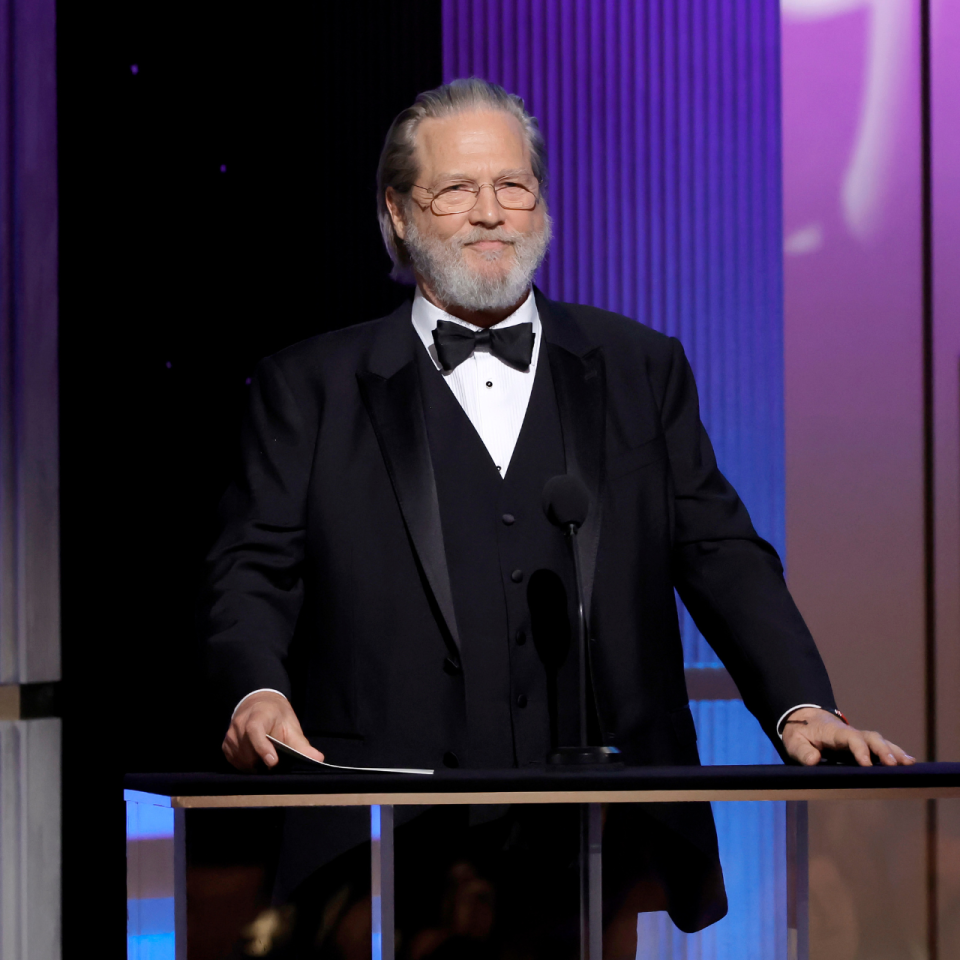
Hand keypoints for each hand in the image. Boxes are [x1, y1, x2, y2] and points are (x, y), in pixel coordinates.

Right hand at [222, 691, 324, 771]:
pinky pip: (234, 761)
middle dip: (262, 761)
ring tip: (267, 760)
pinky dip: (246, 765)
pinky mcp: (226, 744)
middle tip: (276, 763)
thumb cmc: (277, 716)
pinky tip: (256, 760)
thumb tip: (318, 758)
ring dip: (255, 765)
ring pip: (241, 759)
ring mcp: (231, 734)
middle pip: (248, 750)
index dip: (262, 747)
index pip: (255, 730)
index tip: (273, 762)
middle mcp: (240, 723)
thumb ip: (302, 744)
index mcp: (258, 714)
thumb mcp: (291, 726)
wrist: (260, 705)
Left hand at [781, 707, 915, 766]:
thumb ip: (802, 751)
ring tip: (909, 764)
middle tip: (893, 764)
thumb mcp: (794, 741)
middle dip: (883, 750)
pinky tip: (908, 762)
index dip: (859, 749)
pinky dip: (894, 753)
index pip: (850, 738)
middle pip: (870, 737)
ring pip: (879, 741)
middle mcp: (850, 732)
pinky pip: (880, 747)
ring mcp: (857, 738)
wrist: (804, 720)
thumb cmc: (800, 732)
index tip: (866, 764)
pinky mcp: (862, 744)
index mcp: (833, 731)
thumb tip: (814, 760)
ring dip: (894, 751)